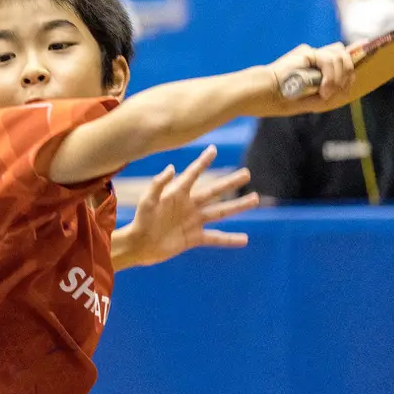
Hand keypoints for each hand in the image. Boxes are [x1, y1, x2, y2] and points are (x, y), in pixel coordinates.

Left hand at [117, 146, 259, 269]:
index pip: (193, 175)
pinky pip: (216, 238)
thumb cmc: (141, 220)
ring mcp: (194, 221)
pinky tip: (245, 239)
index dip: (203, 162)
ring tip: (255, 198)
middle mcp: (189, 206)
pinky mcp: (194, 238)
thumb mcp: (147, 201)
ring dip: (238, 206)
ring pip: (220, 212)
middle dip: (230, 182)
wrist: (139, 245)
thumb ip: (157, 185)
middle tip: (246, 173)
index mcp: (177, 194)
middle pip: (214, 191)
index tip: (213, 149)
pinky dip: (230, 239)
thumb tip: (171, 168)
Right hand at [261, 42, 355, 114]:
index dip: (355, 53)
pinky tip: (323, 90)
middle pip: (345, 55)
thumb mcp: (318, 100)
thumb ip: (336, 90)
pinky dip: (331, 76)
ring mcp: (312, 54)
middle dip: (347, 75)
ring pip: (341, 56)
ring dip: (339, 78)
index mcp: (318, 67)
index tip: (363, 52)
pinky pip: (330, 60)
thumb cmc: (287, 100)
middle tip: (332, 93)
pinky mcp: (307, 52)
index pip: (341, 55)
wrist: (266, 94)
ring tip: (326, 93)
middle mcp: (316, 58)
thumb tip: (351, 79)